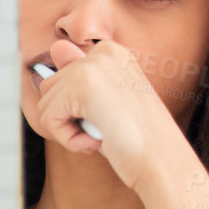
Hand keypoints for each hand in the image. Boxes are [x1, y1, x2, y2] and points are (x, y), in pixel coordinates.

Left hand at [30, 40, 189, 197]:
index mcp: (111, 53)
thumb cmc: (138, 139)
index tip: (106, 119)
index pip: (62, 76)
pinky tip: (97, 141)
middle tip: (104, 130)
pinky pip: (49, 118)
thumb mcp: (104, 103)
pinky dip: (68, 140)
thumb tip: (57, 47)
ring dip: (68, 131)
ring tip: (103, 135)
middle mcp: (103, 52)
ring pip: (45, 105)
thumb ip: (78, 76)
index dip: (74, 109)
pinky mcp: (82, 85)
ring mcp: (92, 65)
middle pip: (49, 87)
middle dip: (68, 118)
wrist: (163, 161)